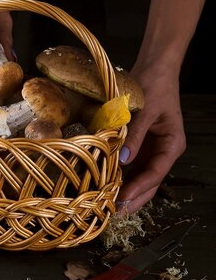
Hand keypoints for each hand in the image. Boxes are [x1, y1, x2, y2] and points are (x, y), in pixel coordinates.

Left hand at [116, 64, 185, 213]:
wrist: (153, 67)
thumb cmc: (154, 85)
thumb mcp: (146, 110)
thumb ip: (135, 135)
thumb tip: (122, 160)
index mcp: (172, 144)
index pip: (156, 173)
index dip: (139, 189)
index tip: (123, 200)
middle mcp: (163, 150)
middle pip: (149, 181)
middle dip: (133, 197)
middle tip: (114, 212)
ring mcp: (151, 147)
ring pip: (139, 175)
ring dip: (126, 188)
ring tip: (108, 203)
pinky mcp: (139, 141)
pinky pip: (130, 162)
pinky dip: (120, 172)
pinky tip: (107, 181)